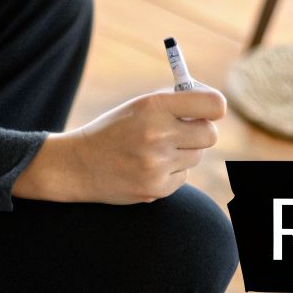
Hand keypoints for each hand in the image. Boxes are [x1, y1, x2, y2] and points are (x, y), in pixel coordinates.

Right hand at [14, 87, 224, 204]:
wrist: (78, 165)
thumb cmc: (114, 129)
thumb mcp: (139, 106)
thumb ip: (176, 102)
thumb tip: (215, 106)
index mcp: (155, 106)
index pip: (213, 105)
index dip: (215, 108)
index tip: (208, 111)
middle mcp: (158, 135)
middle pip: (210, 134)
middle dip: (201, 132)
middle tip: (185, 131)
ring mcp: (158, 165)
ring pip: (197, 156)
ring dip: (183, 153)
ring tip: (155, 151)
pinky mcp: (157, 189)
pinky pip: (183, 176)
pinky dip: (171, 172)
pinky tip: (147, 168)